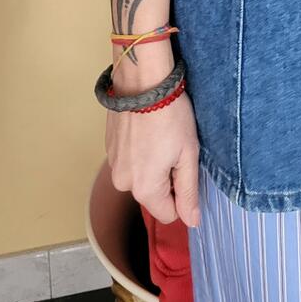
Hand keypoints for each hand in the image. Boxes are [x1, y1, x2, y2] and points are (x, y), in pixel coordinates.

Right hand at [105, 83, 200, 226]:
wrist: (142, 80)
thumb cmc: (170, 115)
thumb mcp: (188, 154)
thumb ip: (189, 192)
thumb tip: (192, 221)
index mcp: (145, 189)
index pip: (169, 214)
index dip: (182, 194)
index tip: (184, 166)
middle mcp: (123, 183)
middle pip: (153, 196)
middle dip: (166, 178)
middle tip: (174, 147)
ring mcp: (112, 165)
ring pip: (140, 178)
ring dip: (151, 165)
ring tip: (160, 136)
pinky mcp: (108, 148)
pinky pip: (129, 162)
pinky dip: (139, 152)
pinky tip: (146, 130)